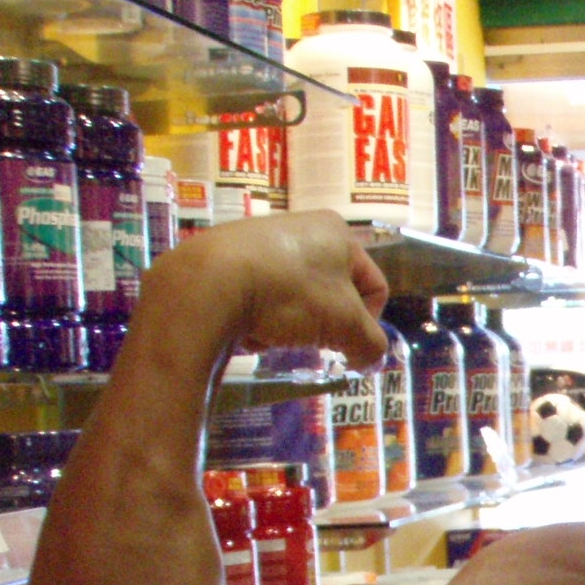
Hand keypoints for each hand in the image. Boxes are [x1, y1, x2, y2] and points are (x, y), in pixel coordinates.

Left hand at [147, 211, 389, 367]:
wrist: (209, 283)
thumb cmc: (291, 294)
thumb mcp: (346, 325)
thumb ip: (370, 343)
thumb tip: (369, 358)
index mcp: (339, 233)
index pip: (374, 286)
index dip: (369, 323)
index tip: (349, 347)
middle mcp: (303, 226)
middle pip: (332, 293)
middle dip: (326, 325)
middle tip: (314, 343)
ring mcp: (262, 238)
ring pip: (296, 296)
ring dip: (295, 324)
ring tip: (278, 335)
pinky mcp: (229, 255)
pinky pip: (262, 294)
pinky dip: (263, 316)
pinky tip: (251, 327)